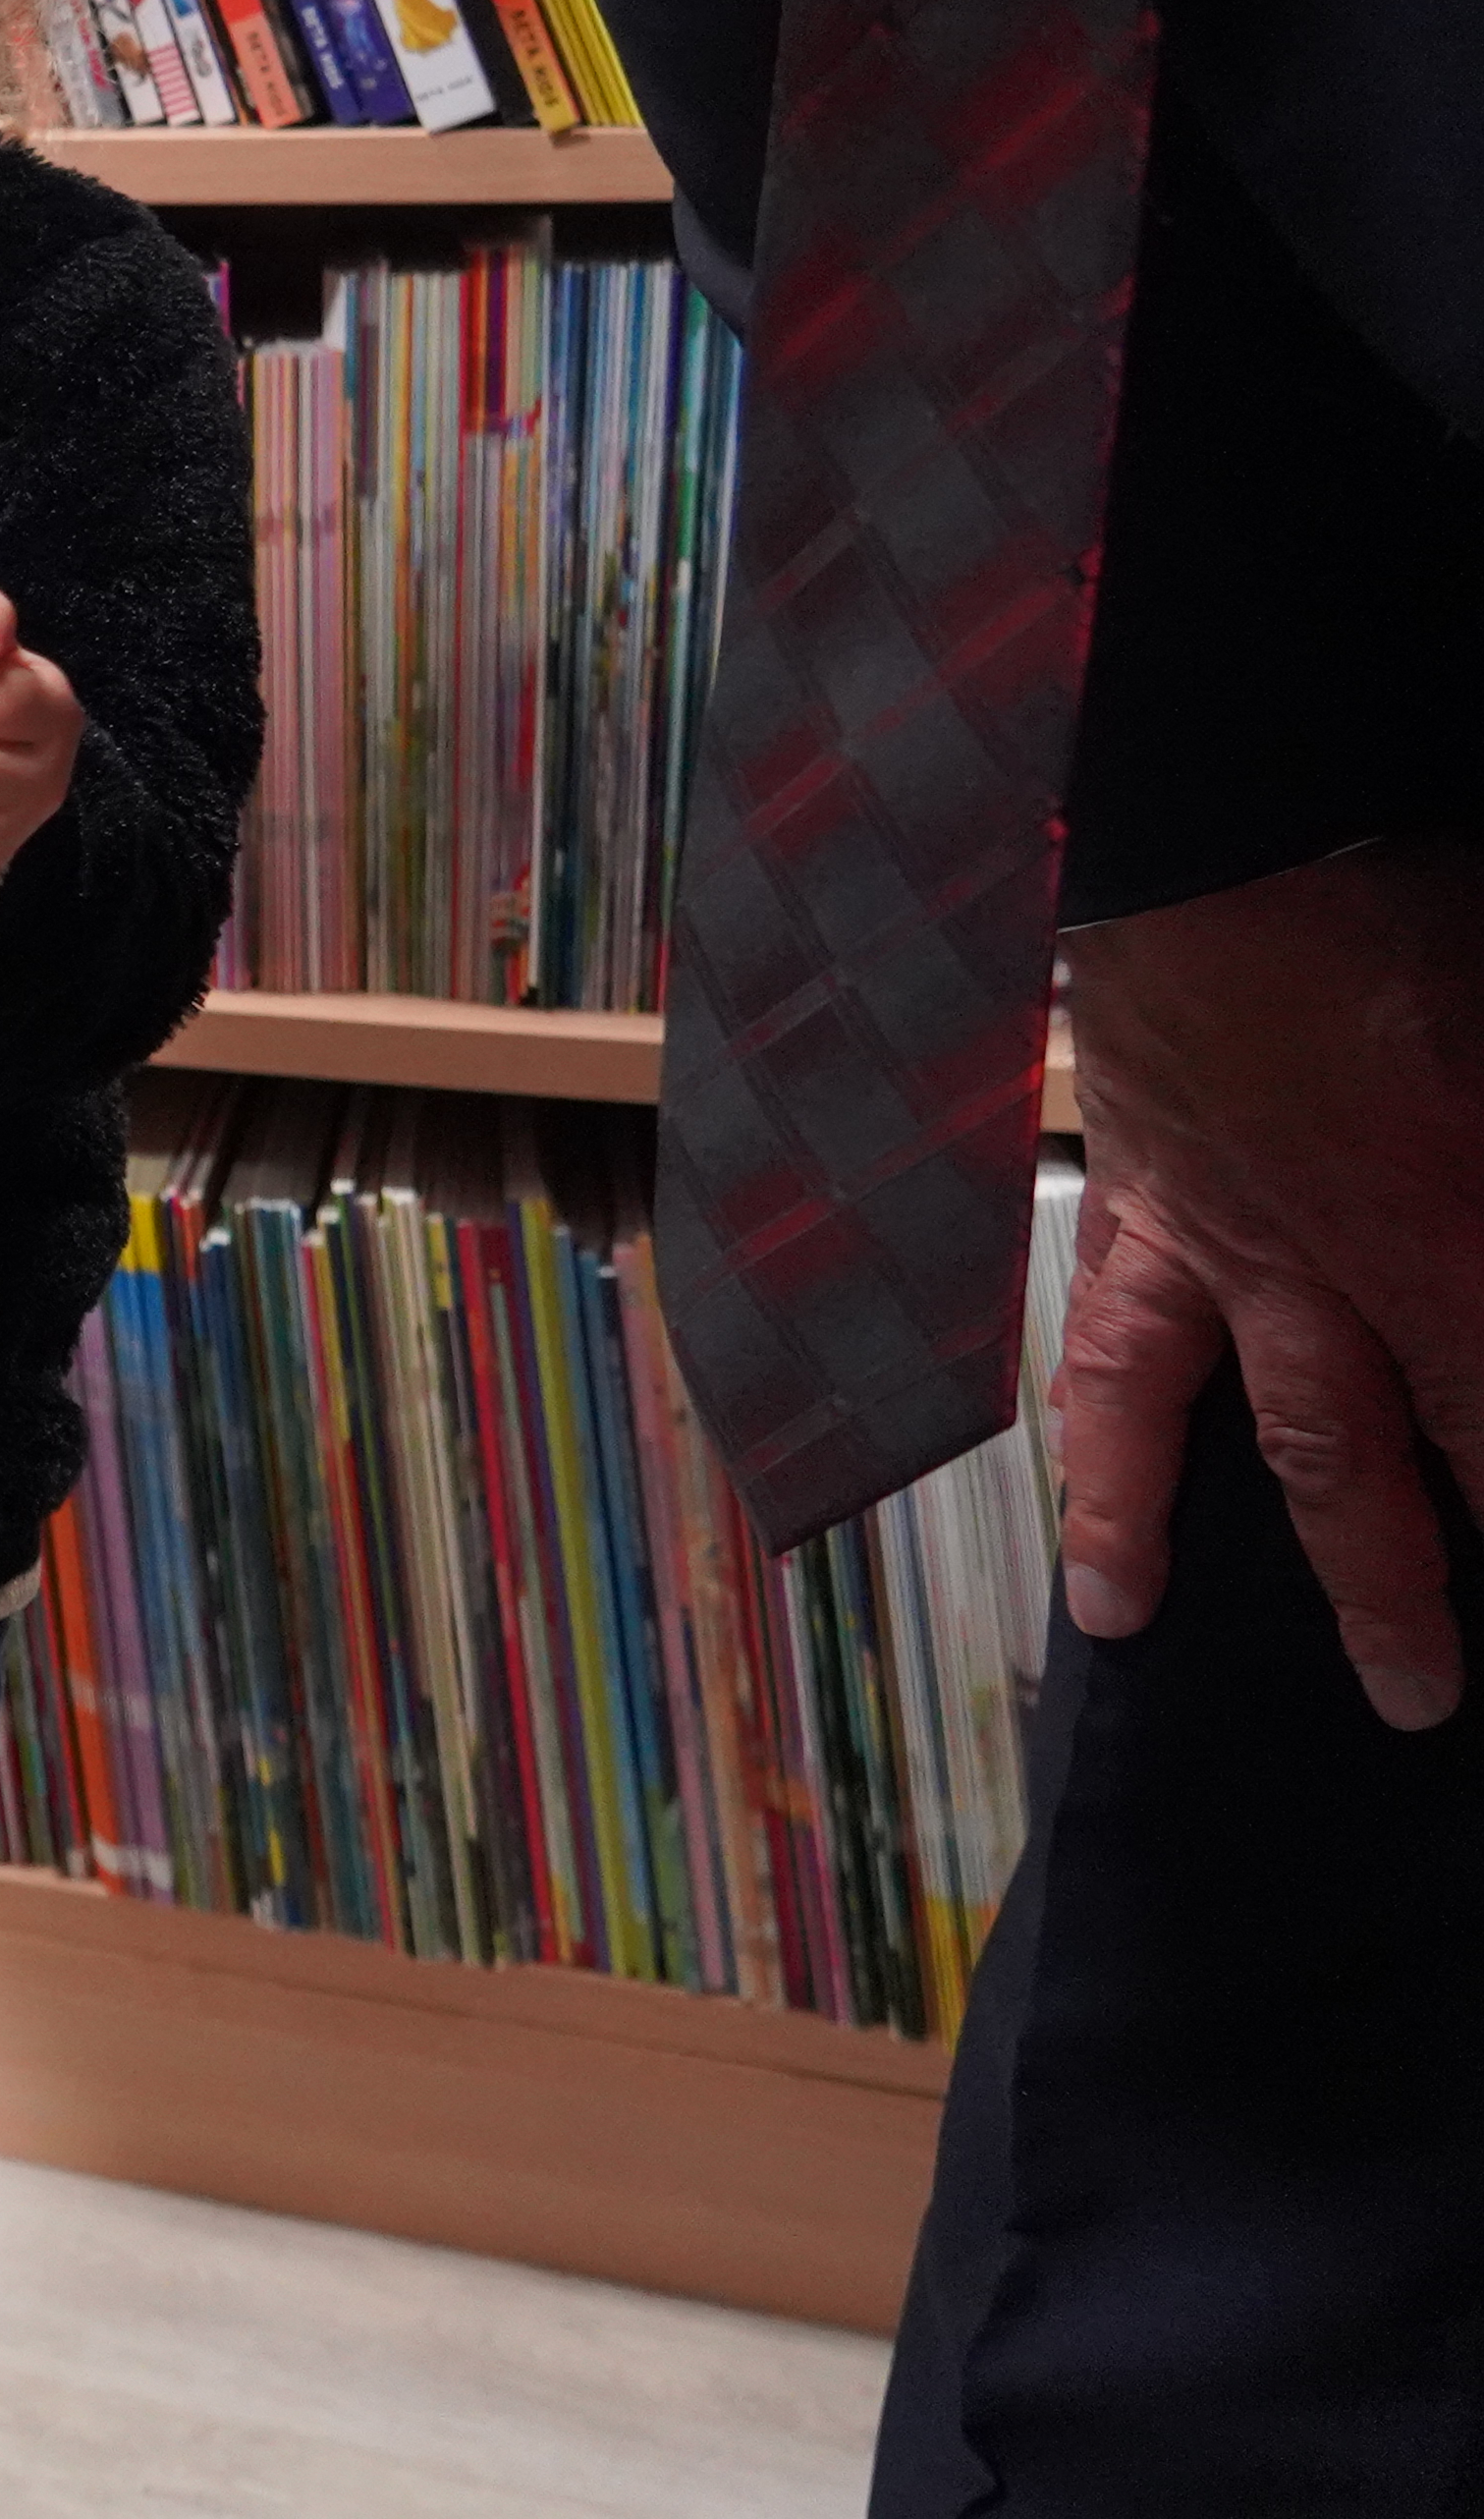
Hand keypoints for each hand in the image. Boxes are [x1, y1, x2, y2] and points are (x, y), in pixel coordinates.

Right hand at [1047, 834, 1483, 1726]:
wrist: (1227, 817)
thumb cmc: (1407, 915)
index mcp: (1445, 1227)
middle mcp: (1319, 1262)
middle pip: (1356, 1459)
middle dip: (1393, 1590)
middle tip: (1419, 1702)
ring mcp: (1206, 1229)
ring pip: (1183, 1409)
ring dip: (1159, 1525)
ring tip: (1126, 1621)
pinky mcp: (1133, 1177)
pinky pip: (1100, 1316)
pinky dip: (1085, 1402)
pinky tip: (1071, 1446)